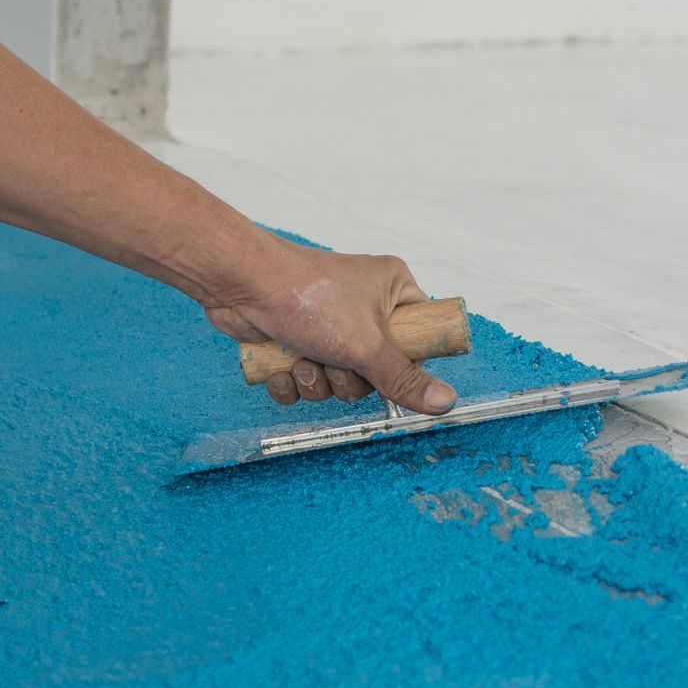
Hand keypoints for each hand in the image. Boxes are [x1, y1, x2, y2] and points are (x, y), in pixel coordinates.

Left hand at [201, 240, 458, 413]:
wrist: (240, 284)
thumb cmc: (309, 297)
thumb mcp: (366, 344)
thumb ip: (405, 378)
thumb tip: (447, 403)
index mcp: (393, 290)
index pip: (419, 337)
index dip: (405, 362)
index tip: (385, 369)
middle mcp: (363, 306)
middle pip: (376, 371)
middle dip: (348, 379)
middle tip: (335, 362)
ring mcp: (328, 324)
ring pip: (338, 381)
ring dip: (317, 381)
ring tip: (302, 359)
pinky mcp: (296, 340)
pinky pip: (306, 382)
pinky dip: (292, 383)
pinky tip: (280, 368)